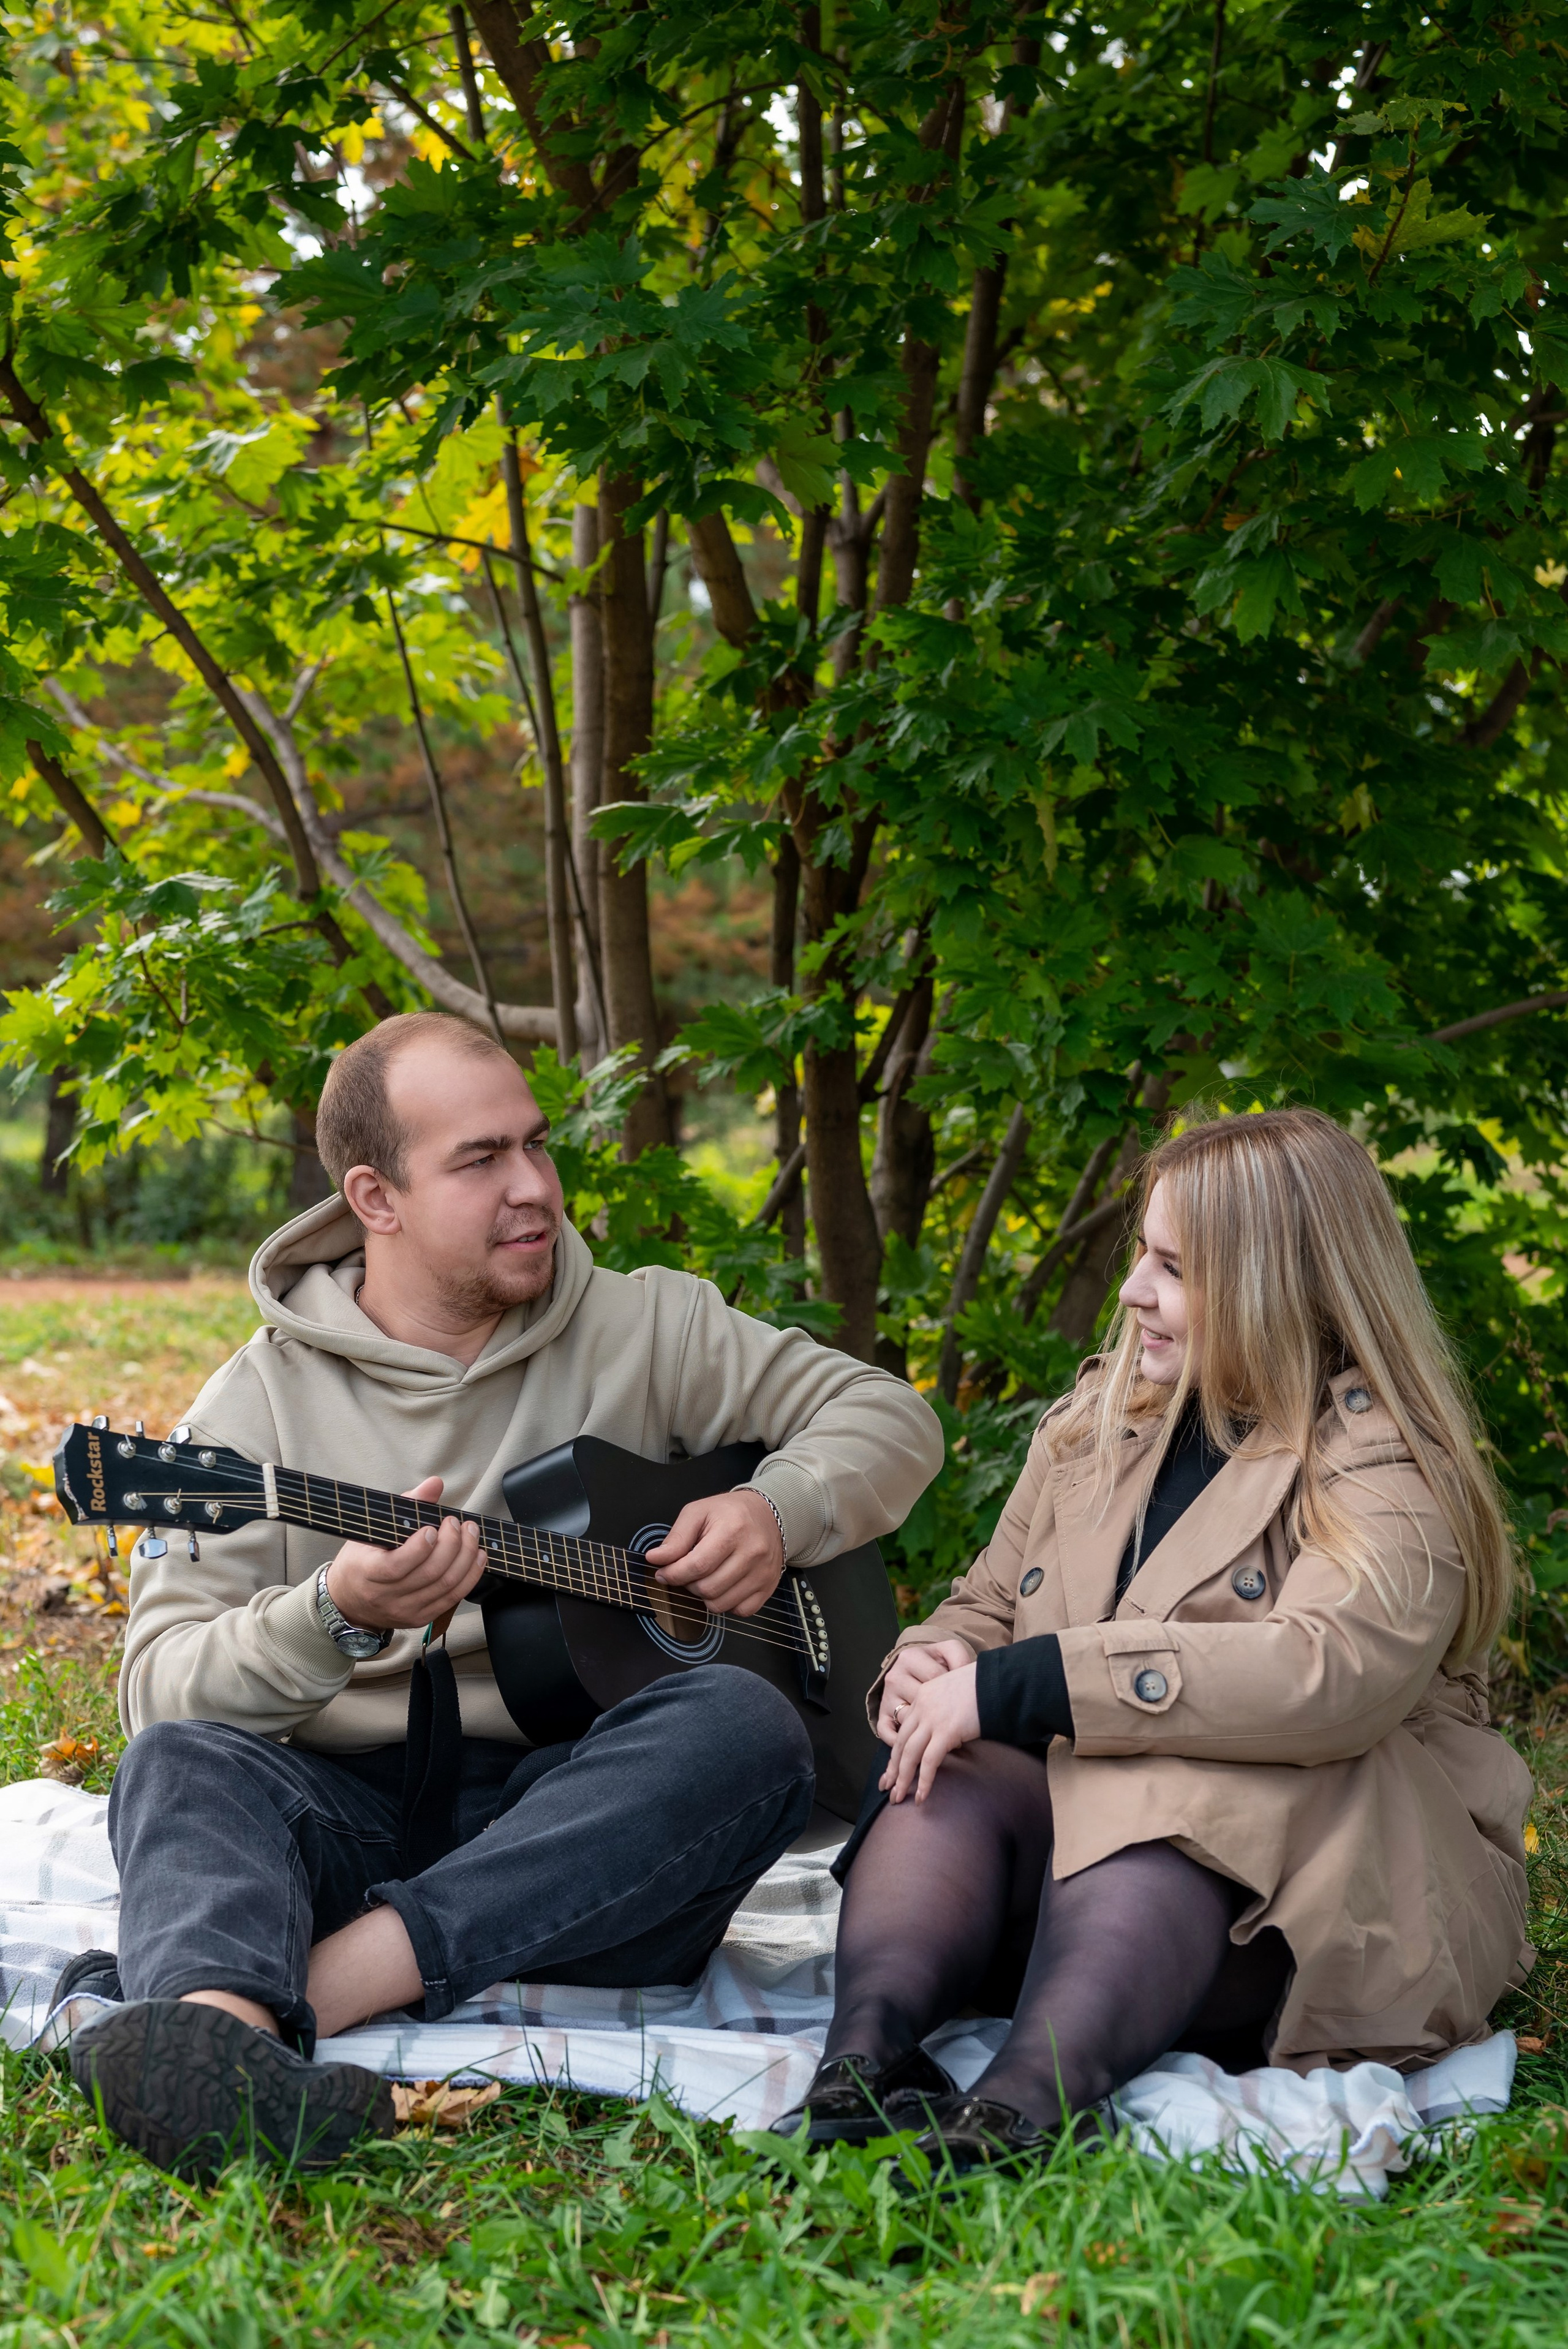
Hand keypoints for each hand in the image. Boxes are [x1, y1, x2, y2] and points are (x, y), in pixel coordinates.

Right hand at [324, 1477, 484, 1633]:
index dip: (420, 1548)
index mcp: (368, 1573)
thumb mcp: (373, 1529)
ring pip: (445, 1586)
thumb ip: (405, 1504)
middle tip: (458, 1524)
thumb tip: (435, 1484)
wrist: (350, 1601)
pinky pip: (452, 1599)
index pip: (396, 1566)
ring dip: (466, 1557)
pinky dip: (470, 1576)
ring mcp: (405, 1611)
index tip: (433, 1528)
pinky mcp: (421, 1618)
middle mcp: (387, 1596)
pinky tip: (477, 1557)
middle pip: (429, 1574)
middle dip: (452, 1545)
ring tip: (471, 1534)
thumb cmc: (361, 1559)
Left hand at [645, 1488, 784, 1617]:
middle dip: (688, 1584)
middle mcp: (752, 1553)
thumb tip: (655, 1558)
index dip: (674, 1574)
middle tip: (686, 1573)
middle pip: (708, 1588)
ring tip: (704, 1578)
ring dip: (704, 1596)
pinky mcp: (769, 1586)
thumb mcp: (698, 1512)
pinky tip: (723, 1586)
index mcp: (732, 1530)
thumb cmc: (729, 1512)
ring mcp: (763, 1572)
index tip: (663, 1573)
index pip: (697, 1565)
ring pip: (721, 1604)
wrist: (768, 1513)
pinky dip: (726, 1604)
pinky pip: (740, 1611)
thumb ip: (676, 1537)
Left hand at [880, 1650, 980, 1803]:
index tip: (890, 1770)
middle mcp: (922, 1707)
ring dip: (902, 1780)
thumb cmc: (985, 1687)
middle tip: (887, 1788)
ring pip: (909, 1754)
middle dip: (893, 1769)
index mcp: (923, 1696)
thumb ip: (946, 1712)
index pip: (904, 1729)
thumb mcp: (956, 1694)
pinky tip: (921, 1797)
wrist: (998, 1680)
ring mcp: (932, 1719)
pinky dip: (924, 1781)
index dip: (895, 1752)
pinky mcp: (946, 1731)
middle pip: (901, 1743)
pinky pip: (929, 1761)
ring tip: (898, 1798)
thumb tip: (950, 1735)